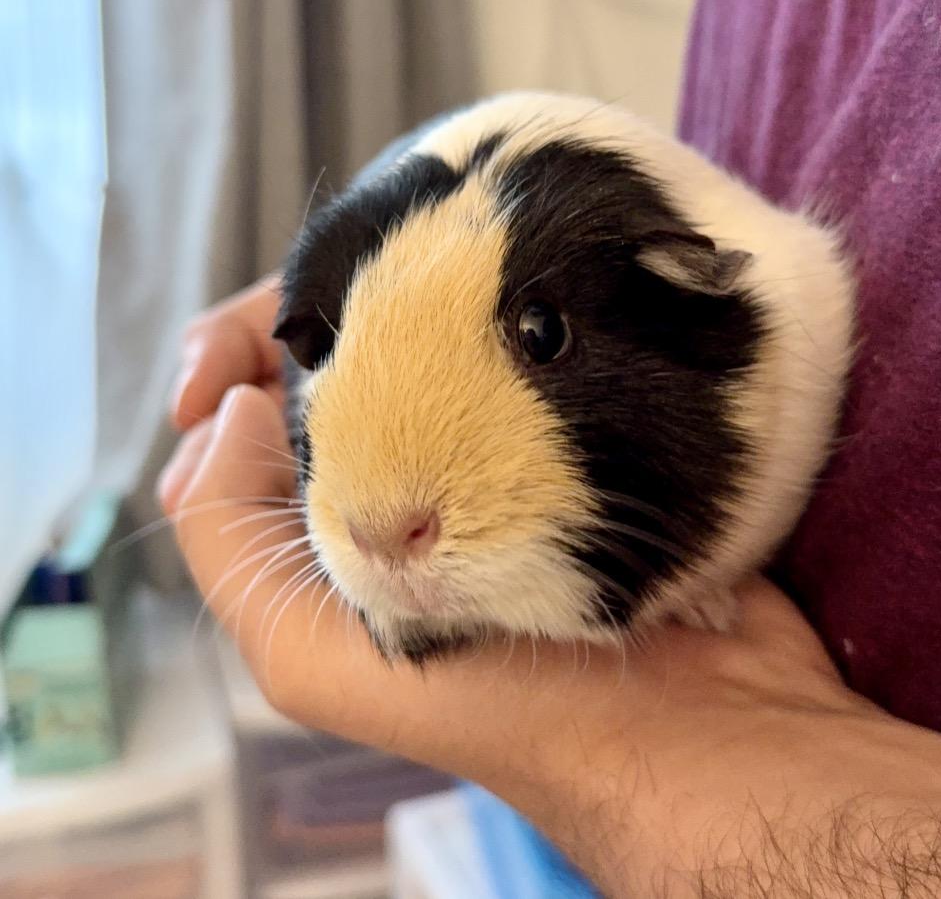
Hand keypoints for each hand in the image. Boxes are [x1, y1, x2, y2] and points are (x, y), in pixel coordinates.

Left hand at [160, 283, 940, 898]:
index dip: (229, 367)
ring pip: (424, 333)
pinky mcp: (567, 424)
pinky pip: (511, 341)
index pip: (250, 421)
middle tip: (331, 276)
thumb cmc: (501, 700)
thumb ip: (228, 545)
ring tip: (414, 248)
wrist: (690, 713)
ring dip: (409, 289)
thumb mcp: (306, 655)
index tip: (232, 353)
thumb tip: (229, 407)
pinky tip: (489, 275)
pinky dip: (491, 304)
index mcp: (336, 531)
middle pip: (338, 359)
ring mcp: (493, 444)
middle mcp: (409, 478)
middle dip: (319, 309)